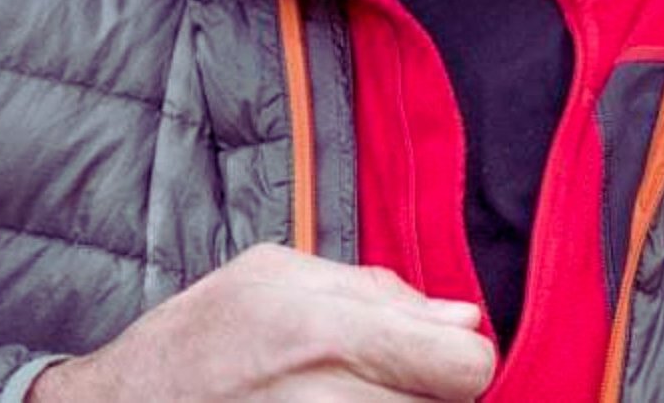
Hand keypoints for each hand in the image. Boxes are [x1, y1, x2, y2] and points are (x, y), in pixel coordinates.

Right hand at [27, 243, 494, 401]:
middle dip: (425, 387)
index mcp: (328, 335)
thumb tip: (462, 318)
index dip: (460, 357)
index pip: (466, 367)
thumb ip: (378, 291)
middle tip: (383, 372)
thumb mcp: (277, 274)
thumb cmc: (196, 336)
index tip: (437, 352)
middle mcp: (331, 402)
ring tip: (346, 389)